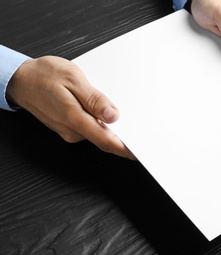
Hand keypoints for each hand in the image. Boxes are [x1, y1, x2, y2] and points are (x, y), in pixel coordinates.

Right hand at [6, 56, 135, 159]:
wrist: (20, 79)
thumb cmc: (44, 76)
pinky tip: (103, 111)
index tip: (139, 152)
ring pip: (96, 133)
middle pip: (104, 139)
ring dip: (110, 128)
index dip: (125, 149)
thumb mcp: (73, 79)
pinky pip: (88, 128)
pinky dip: (99, 123)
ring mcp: (69, 131)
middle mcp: (72, 130)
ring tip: (123, 114)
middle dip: (122, 137)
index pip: (106, 141)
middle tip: (140, 130)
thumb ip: (94, 100)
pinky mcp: (68, 127)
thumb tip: (113, 115)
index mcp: (75, 118)